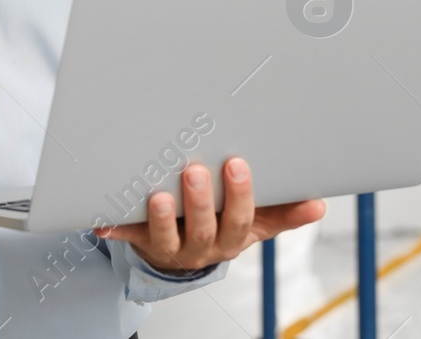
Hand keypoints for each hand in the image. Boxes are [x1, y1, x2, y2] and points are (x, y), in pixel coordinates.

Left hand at [94, 157, 325, 275]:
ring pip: (167, 236)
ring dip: (162, 216)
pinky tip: (102, 219)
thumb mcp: (256, 223)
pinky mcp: (143, 242)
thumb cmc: (223, 226)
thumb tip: (318, 204)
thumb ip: (285, 214)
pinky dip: (114, 227)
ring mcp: (171, 246)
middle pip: (203, 228)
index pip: (240, 219)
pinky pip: (128, 237)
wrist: (186, 255)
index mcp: (232, 238)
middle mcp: (202, 247)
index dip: (239, 195)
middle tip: (196, 169)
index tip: (237, 164)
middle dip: (201, 200)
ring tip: (158, 194)